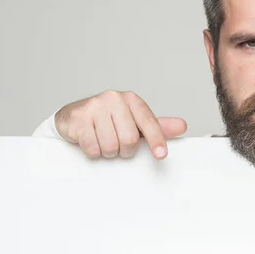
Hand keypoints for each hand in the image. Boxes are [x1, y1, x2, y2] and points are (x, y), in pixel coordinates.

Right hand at [55, 90, 186, 159]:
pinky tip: (90, 141)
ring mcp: (95, 106)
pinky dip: (93, 152)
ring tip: (103, 142)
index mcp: (131, 99)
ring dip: (108, 152)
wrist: (72, 116)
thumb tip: (182, 126)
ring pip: (110, 146)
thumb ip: (157, 126)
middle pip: (129, 139)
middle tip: (118, 145)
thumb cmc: (108, 120)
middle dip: (125, 150)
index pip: (149, 122)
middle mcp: (114, 98)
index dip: (156, 140)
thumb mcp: (134, 122)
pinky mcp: (78, 118)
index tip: (161, 155)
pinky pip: (92, 147)